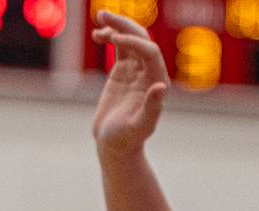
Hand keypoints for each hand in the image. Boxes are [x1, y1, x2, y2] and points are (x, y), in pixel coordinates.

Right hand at [91, 11, 168, 157]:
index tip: (114, 39)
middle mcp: (150, 73)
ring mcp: (137, 70)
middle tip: (104, 16)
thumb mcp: (139, 126)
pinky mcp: (124, 70)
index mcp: (157, 83)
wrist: (115, 145)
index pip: (150, 52)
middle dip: (125, 26)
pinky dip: (110, 36)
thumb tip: (161, 87)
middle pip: (142, 39)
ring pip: (131, 39)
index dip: (134, 42)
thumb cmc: (127, 140)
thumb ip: (151, 108)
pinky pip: (120, 46)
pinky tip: (97, 34)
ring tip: (100, 18)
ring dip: (117, 26)